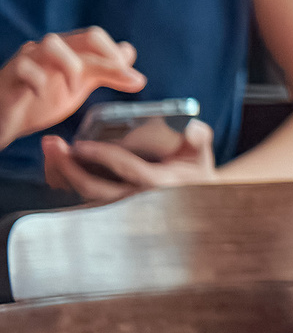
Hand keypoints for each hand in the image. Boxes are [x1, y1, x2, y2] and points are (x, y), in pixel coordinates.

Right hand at [0, 29, 145, 150]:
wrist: (5, 120)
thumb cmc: (41, 99)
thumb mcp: (78, 84)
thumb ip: (102, 69)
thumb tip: (129, 50)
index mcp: (69, 51)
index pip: (96, 37)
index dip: (115, 54)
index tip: (133, 80)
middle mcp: (50, 49)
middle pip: (85, 36)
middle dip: (107, 60)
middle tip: (118, 82)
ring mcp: (28, 60)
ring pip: (52, 43)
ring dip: (72, 67)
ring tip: (74, 90)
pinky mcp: (8, 76)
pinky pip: (23, 67)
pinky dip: (39, 80)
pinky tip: (42, 95)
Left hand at [41, 122, 215, 204]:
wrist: (194, 198)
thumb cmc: (195, 170)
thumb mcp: (202, 152)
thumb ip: (198, 136)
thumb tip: (190, 126)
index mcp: (159, 183)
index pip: (127, 169)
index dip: (103, 156)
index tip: (81, 144)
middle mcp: (136, 198)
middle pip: (95, 188)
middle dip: (69, 167)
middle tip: (54, 145)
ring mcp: (121, 205)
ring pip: (84, 195)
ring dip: (62, 174)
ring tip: (51, 151)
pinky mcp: (111, 205)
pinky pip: (82, 197)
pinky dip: (65, 182)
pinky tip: (55, 164)